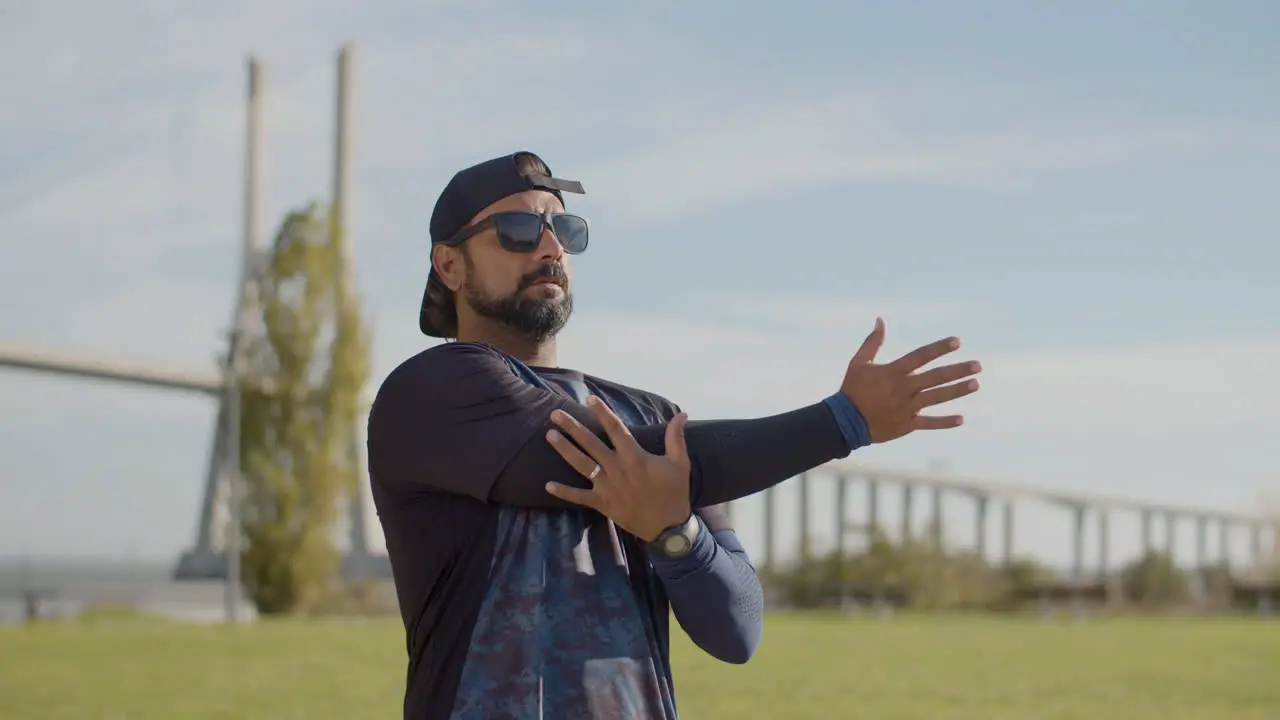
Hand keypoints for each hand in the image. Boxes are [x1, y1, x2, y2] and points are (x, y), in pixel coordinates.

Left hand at [543, 396, 692, 541]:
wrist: (668, 528)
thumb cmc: (674, 493)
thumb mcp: (680, 463)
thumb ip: (676, 437)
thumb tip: (682, 414)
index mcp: (634, 457)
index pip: (615, 429)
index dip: (602, 413)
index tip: (589, 399)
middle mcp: (617, 469)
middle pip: (591, 443)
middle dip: (572, 427)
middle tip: (555, 414)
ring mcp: (607, 487)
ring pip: (582, 464)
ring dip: (564, 449)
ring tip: (550, 435)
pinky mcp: (603, 504)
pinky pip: (580, 497)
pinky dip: (564, 492)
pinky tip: (547, 485)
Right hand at [841, 317, 981, 442]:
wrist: (844, 422)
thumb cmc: (852, 389)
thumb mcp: (859, 362)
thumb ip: (873, 342)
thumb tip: (881, 320)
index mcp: (893, 372)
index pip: (921, 356)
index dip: (939, 348)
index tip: (957, 341)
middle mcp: (903, 389)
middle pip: (935, 377)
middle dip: (958, 370)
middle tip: (977, 365)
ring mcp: (906, 407)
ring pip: (936, 398)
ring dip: (957, 391)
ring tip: (975, 384)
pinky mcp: (906, 424)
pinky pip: (929, 422)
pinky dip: (944, 422)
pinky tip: (961, 419)